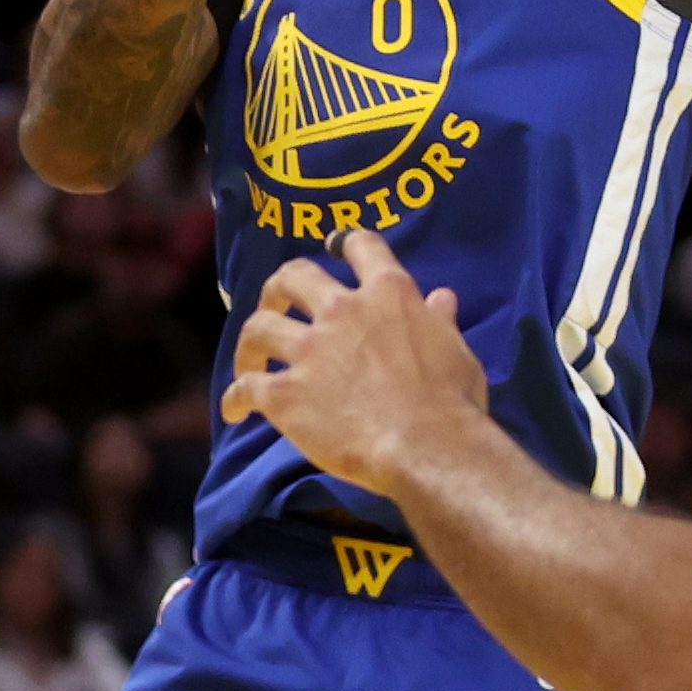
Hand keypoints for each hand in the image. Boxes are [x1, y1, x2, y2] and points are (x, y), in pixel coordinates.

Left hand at [220, 235, 481, 500]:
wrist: (427, 447)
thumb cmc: (452, 403)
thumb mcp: (457, 353)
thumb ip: (440, 322)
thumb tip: (442, 298)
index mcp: (389, 295)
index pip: (362, 247)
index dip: (345, 243)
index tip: (333, 247)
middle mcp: (342, 311)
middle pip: (293, 275)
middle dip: (278, 287)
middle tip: (275, 304)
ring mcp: (309, 350)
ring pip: (259, 327)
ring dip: (249, 343)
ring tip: (248, 361)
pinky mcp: (285, 393)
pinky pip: (245, 388)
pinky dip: (235, 398)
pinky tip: (235, 411)